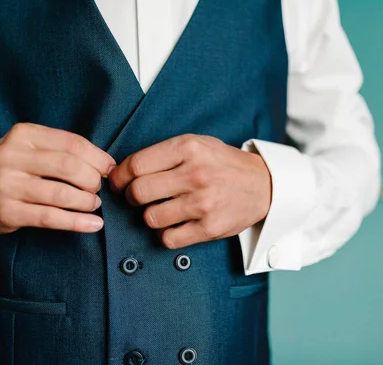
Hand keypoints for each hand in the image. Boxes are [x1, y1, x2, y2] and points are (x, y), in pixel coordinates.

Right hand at [0, 123, 114, 234]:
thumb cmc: (11, 168)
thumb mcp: (28, 147)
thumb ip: (61, 150)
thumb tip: (105, 163)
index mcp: (23, 135)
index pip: (72, 143)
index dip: (98, 157)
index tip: (109, 169)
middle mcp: (12, 157)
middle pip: (69, 167)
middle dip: (93, 180)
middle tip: (99, 189)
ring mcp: (7, 185)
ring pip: (62, 194)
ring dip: (87, 202)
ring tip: (94, 204)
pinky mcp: (7, 212)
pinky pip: (51, 218)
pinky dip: (78, 222)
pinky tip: (94, 224)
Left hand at [109, 134, 271, 248]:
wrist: (264, 184)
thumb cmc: (222, 163)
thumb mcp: (196, 144)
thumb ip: (163, 154)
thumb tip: (122, 172)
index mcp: (189, 148)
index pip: (136, 165)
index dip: (119, 177)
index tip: (118, 183)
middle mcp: (196, 174)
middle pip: (139, 192)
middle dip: (131, 197)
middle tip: (137, 197)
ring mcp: (204, 203)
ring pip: (150, 218)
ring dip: (150, 216)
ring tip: (162, 209)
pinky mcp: (210, 227)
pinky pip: (169, 238)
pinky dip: (166, 234)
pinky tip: (175, 224)